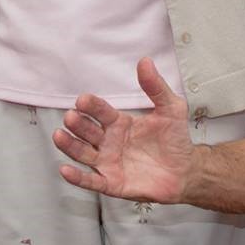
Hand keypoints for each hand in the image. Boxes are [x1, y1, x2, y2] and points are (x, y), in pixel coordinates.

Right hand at [53, 58, 192, 202]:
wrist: (185, 171)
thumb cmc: (175, 139)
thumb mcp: (170, 109)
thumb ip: (156, 87)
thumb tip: (145, 61)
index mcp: (119, 123)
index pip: (100, 112)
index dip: (92, 106)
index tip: (82, 100)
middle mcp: (108, 142)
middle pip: (87, 131)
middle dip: (77, 124)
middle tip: (70, 117)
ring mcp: (108, 163)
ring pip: (83, 153)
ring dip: (69, 145)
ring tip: (59, 136)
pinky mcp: (112, 183)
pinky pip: (92, 181)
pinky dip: (78, 177)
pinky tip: (65, 170)